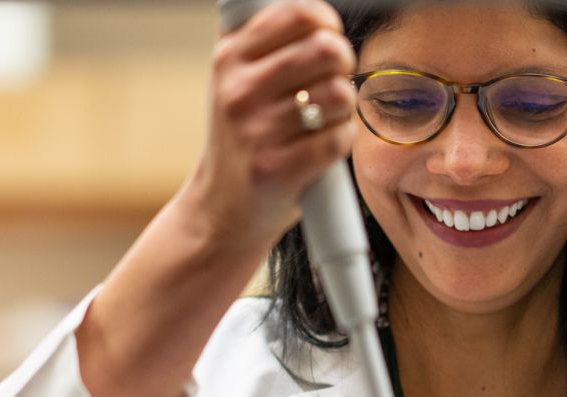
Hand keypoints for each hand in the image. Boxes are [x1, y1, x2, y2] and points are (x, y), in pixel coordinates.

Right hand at [184, 0, 357, 253]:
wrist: (222, 206)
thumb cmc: (242, 134)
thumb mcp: (234, 78)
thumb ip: (261, 39)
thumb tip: (309, 12)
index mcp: (229, 57)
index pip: (297, 15)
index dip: (327, 23)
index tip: (329, 38)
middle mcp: (238, 90)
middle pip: (327, 50)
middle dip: (344, 64)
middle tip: (334, 79)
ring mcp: (256, 131)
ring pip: (339, 95)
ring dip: (344, 107)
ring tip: (324, 117)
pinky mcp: (277, 168)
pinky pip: (339, 138)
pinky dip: (342, 140)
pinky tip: (323, 144)